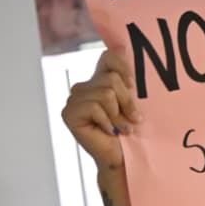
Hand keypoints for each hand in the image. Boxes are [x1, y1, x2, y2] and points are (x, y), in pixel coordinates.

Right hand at [61, 47, 142, 171]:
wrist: (125, 158)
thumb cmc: (133, 130)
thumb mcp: (135, 99)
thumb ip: (128, 77)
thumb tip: (123, 47)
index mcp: (98, 79)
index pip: (109, 56)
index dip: (124, 68)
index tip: (135, 86)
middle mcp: (84, 86)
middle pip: (111, 78)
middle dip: (127, 101)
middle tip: (132, 118)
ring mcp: (74, 99)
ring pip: (106, 92)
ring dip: (119, 115)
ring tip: (122, 128)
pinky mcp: (69, 113)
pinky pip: (96, 107)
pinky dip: (108, 122)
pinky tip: (108, 132)